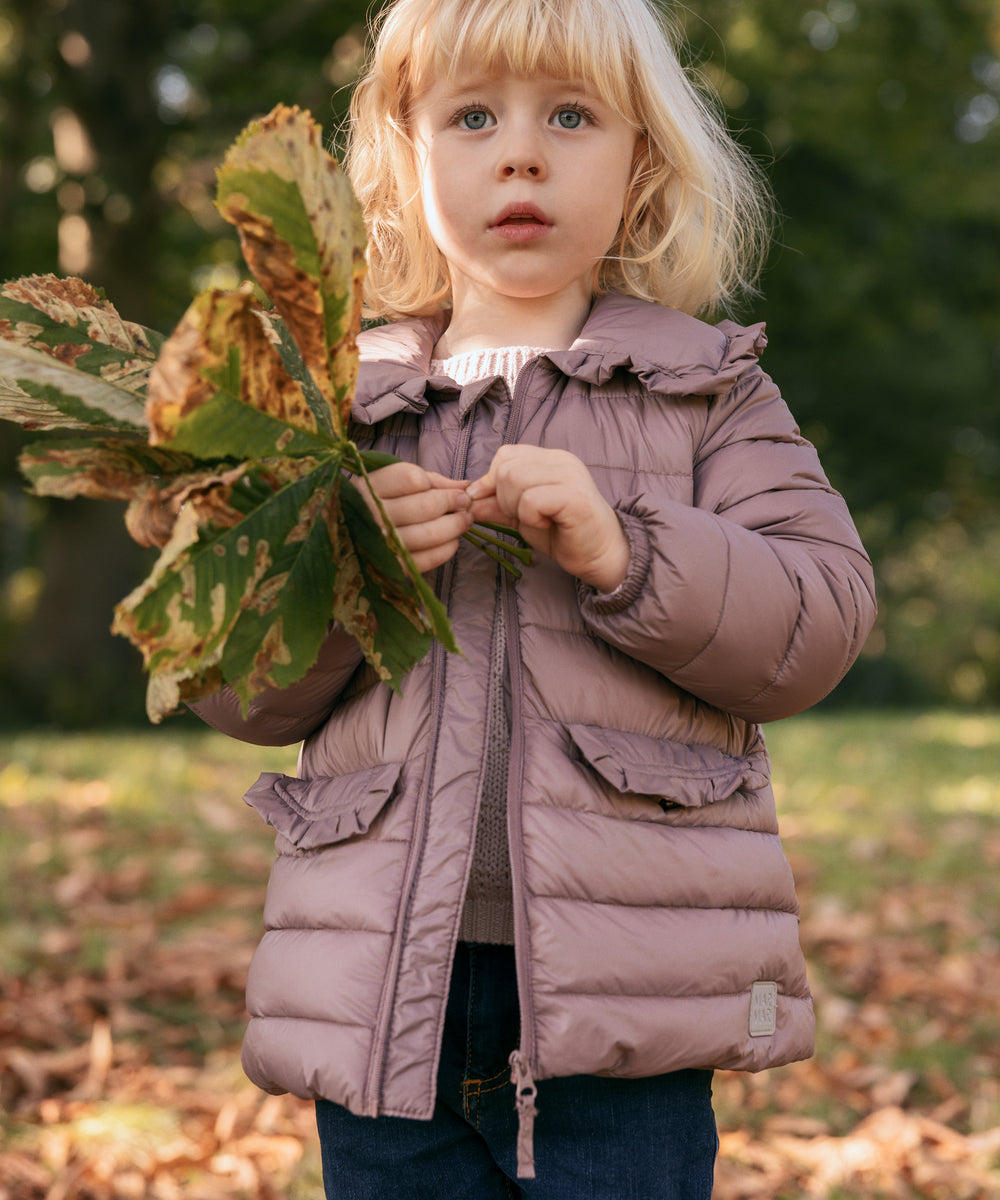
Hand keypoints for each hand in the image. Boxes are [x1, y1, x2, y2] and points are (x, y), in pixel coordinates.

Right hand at [361, 461, 471, 572]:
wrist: (336, 538)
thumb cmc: (372, 503)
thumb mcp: (391, 483)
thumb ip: (428, 480)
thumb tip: (465, 485)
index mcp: (367, 486)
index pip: (410, 478)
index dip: (439, 485)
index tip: (457, 490)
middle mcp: (370, 514)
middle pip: (424, 506)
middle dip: (453, 504)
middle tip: (466, 505)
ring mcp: (378, 542)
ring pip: (427, 534)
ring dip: (454, 527)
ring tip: (464, 521)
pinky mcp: (387, 567)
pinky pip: (423, 560)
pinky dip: (444, 551)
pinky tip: (451, 542)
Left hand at [466, 446, 628, 591]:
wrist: (600, 556)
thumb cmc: (563, 533)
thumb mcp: (522, 516)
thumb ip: (496, 504)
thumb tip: (466, 500)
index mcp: (549, 458)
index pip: (505, 454)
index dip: (492, 481)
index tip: (497, 505)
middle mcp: (561, 460)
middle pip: (505, 467)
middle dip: (503, 498)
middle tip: (524, 516)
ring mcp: (570, 475)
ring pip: (514, 480)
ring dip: (516, 508)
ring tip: (538, 520)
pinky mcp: (574, 497)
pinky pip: (531, 500)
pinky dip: (530, 518)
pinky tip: (548, 524)